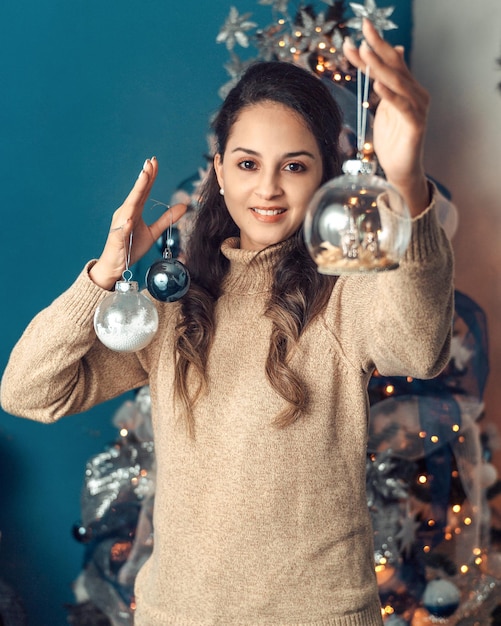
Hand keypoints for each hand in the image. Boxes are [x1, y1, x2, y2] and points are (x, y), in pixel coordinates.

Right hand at [90, 157, 187, 288]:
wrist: (115, 265)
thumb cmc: (131, 247)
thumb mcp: (153, 232)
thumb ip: (166, 219)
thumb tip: (184, 206)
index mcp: (134, 210)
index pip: (143, 191)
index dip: (150, 176)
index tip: (155, 162)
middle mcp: (126, 213)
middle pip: (136, 193)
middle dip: (144, 177)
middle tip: (150, 162)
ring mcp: (120, 224)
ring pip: (129, 206)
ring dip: (136, 191)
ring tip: (143, 178)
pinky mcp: (117, 238)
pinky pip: (122, 230)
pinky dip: (126, 224)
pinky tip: (130, 218)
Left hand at [343, 19, 429, 215]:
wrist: (399, 171)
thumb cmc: (392, 142)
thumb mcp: (383, 109)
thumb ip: (383, 85)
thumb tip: (387, 58)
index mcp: (407, 89)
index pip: (390, 62)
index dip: (376, 46)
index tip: (359, 31)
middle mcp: (416, 94)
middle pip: (396, 66)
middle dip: (379, 47)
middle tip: (364, 30)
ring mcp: (418, 109)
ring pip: (398, 83)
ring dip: (380, 66)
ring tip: (366, 52)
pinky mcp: (415, 125)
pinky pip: (401, 107)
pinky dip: (389, 95)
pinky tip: (377, 85)